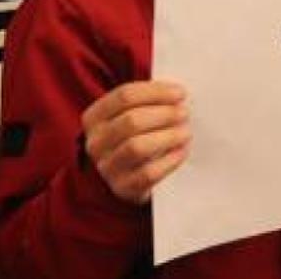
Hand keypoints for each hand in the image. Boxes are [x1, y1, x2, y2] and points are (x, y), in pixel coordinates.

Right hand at [81, 81, 189, 204]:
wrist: (127, 177)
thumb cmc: (135, 136)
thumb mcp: (133, 114)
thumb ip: (149, 101)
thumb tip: (178, 93)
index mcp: (94, 117)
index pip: (124, 95)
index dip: (156, 92)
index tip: (180, 93)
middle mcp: (95, 142)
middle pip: (131, 121)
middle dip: (164, 114)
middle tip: (184, 113)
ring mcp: (106, 167)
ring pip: (137, 147)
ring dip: (168, 136)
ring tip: (185, 132)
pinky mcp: (122, 188)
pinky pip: (148, 173)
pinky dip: (169, 160)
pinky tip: (182, 151)